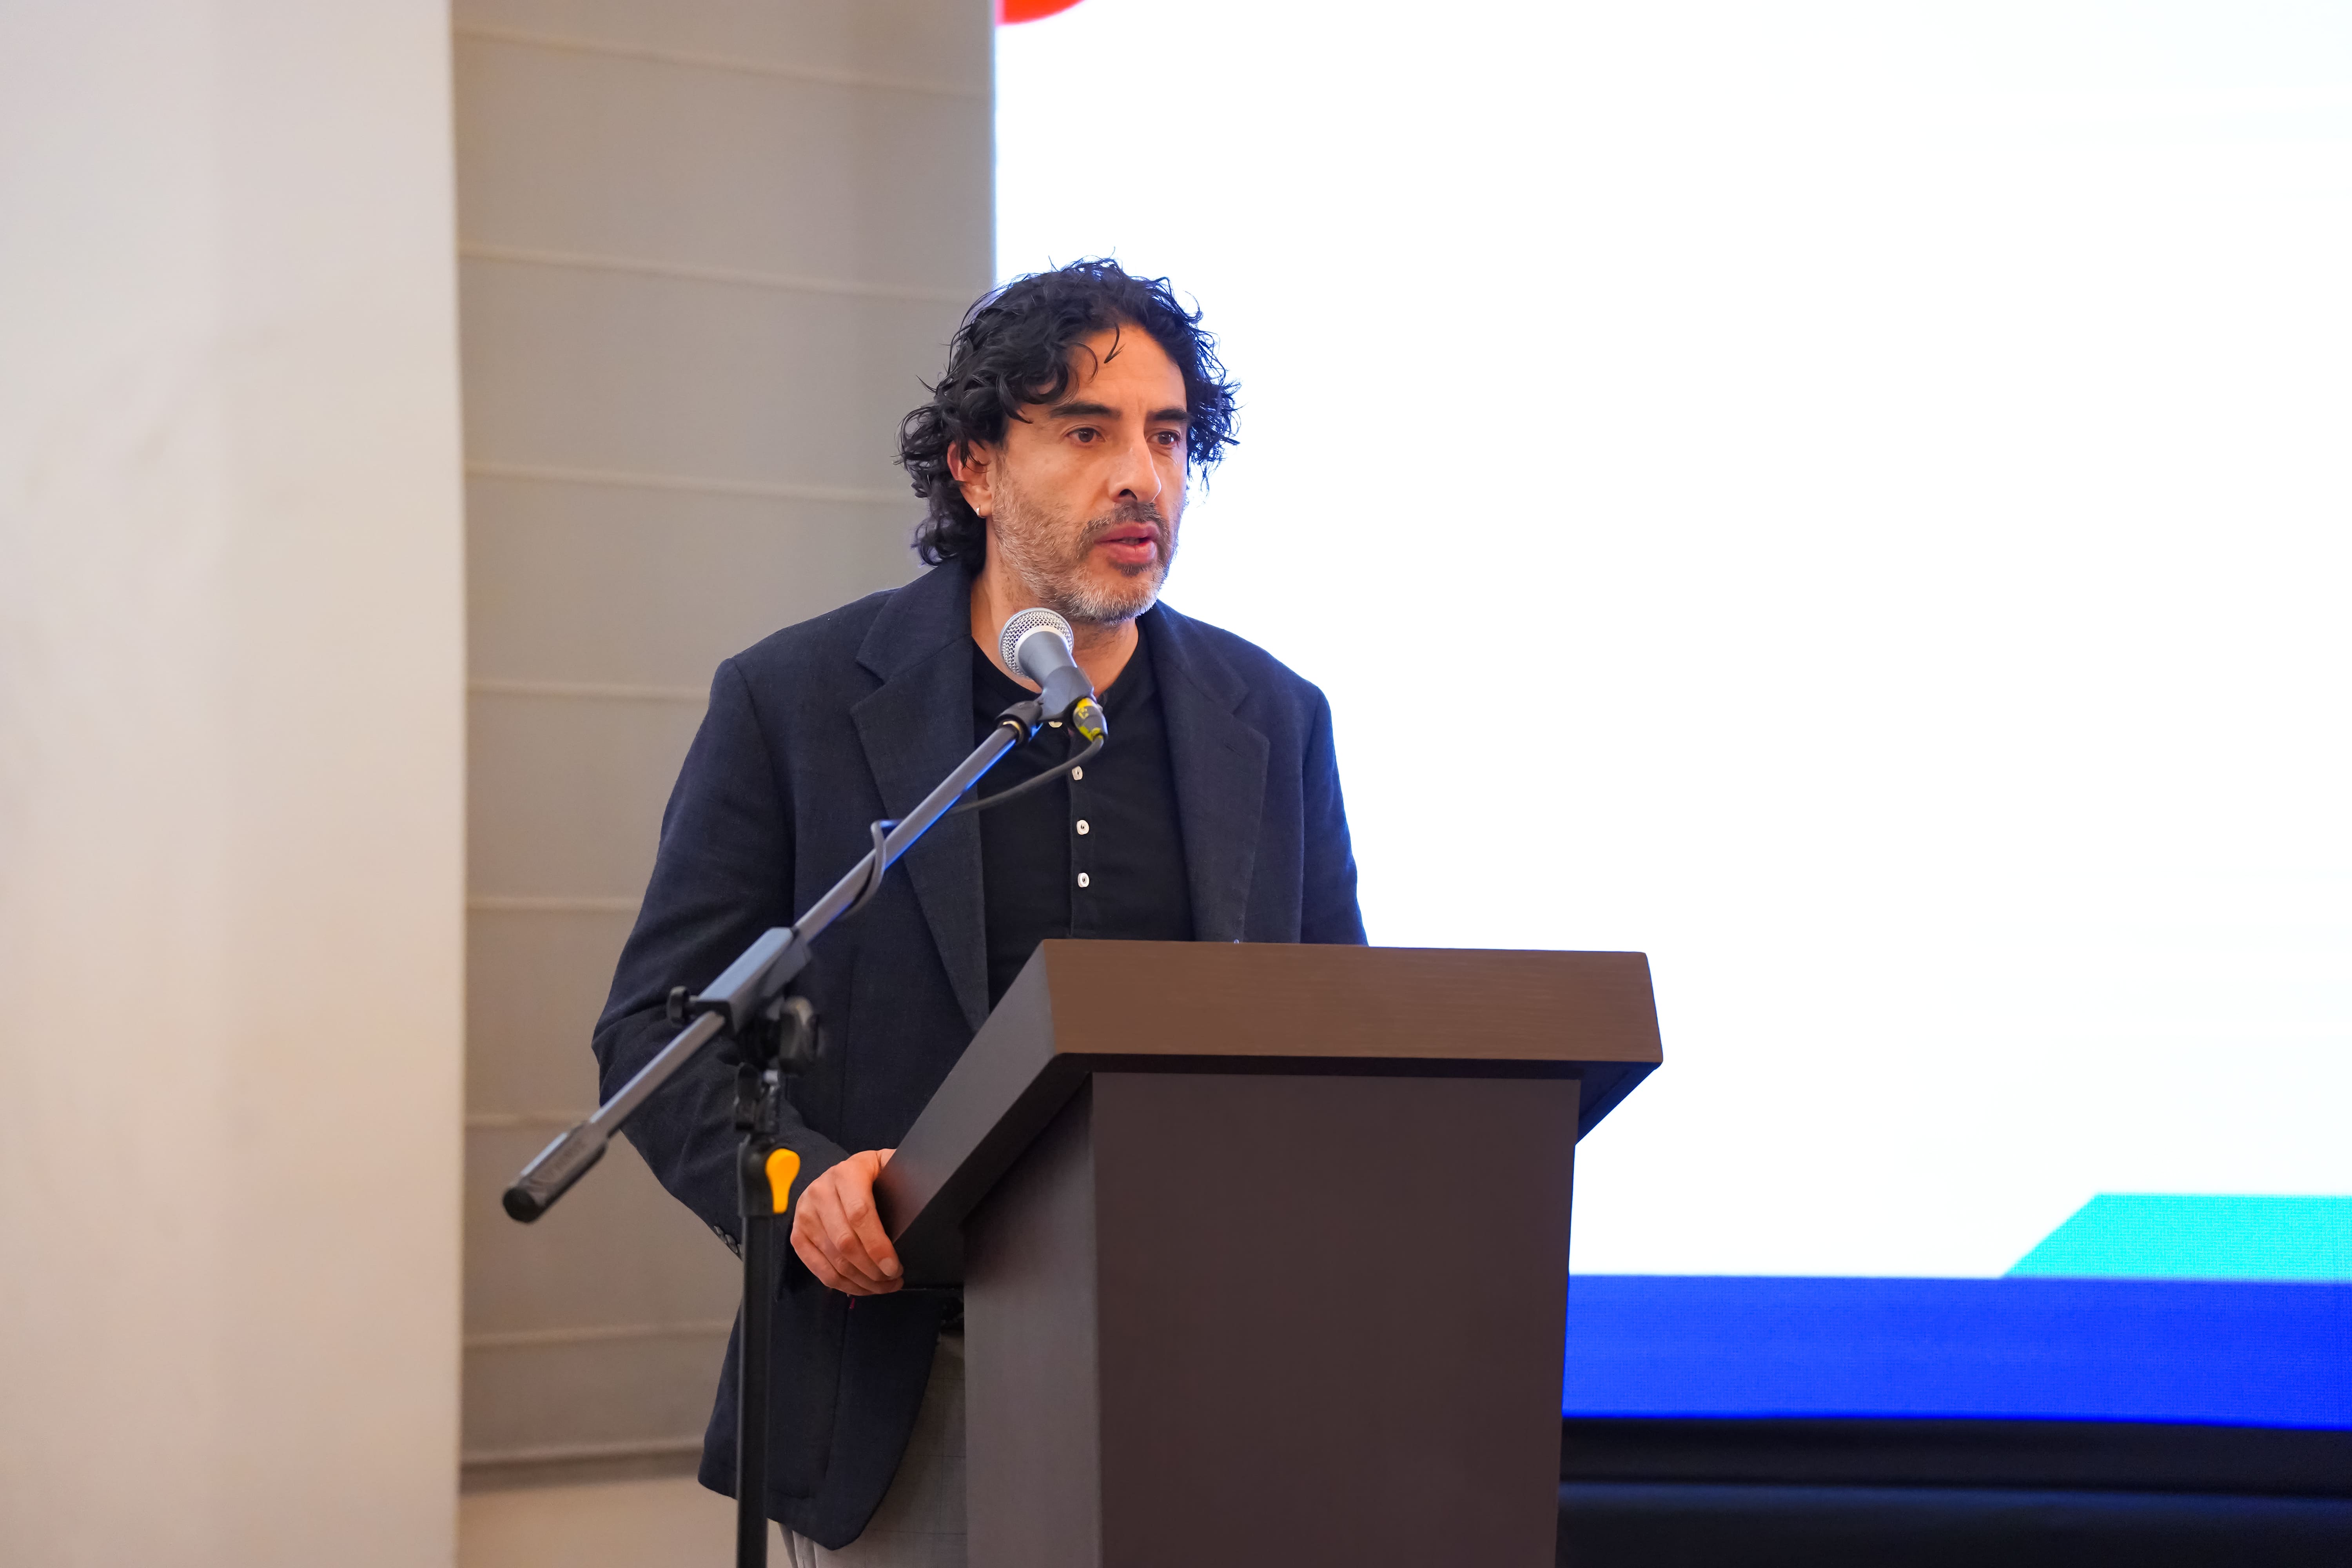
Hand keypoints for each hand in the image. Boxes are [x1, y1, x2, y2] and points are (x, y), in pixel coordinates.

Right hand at [790, 1149, 902, 1294]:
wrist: (835, 1174)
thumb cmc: (870, 1174)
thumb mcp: (886, 1165)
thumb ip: (902, 1174)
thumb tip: (927, 1194)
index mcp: (846, 1173)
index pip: (860, 1213)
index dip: (877, 1245)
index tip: (894, 1266)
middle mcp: (820, 1192)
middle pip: (845, 1242)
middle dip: (872, 1269)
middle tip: (893, 1280)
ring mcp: (805, 1215)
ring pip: (833, 1259)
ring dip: (860, 1281)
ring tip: (883, 1286)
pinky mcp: (797, 1235)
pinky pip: (818, 1269)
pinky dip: (842, 1284)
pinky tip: (861, 1286)